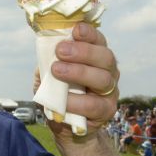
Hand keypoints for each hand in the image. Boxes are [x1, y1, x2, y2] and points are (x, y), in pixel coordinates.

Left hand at [46, 22, 118, 136]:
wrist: (64, 125)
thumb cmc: (57, 94)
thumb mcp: (48, 75)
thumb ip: (48, 63)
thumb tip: (45, 52)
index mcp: (95, 58)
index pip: (98, 41)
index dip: (89, 33)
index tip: (76, 29)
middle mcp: (107, 71)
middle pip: (105, 57)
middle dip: (83, 51)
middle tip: (61, 50)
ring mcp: (110, 92)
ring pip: (103, 79)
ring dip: (79, 72)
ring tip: (57, 70)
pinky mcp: (106, 111)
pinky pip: (94, 105)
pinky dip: (76, 101)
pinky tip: (63, 100)